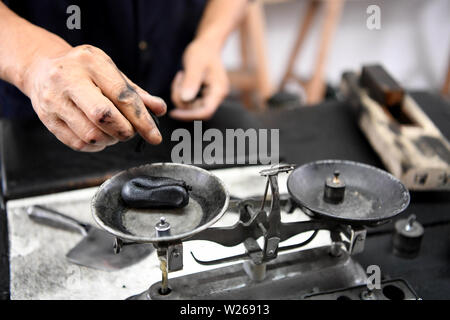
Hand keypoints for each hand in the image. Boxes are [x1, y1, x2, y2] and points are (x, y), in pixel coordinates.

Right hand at [23, 44, 165, 151]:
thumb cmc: (85, 72)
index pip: (122, 96)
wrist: (41, 69)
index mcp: (91, 62)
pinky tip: (99, 135)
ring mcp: (53, 100)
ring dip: (110, 140)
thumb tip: (160, 109)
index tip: (155, 136)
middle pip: (103, 116)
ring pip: (91, 134)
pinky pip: (79, 144)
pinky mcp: (47, 119)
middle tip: (130, 132)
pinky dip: (96, 145)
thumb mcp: (111, 73)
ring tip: (113, 132)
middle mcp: (68, 79)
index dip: (142, 120)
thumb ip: (136, 93)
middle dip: (124, 131)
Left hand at [170, 39, 228, 120]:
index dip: (189, 115)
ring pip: (191, 106)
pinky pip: (190, 100)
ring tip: (181, 76)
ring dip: (180, 95)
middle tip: (177, 81)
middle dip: (182, 100)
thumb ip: (191, 82)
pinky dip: (182, 92)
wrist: (208, 45)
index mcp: (219, 90)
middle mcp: (217, 96)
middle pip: (197, 110)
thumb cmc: (203, 51)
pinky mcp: (204, 95)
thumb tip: (185, 99)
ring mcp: (211, 96)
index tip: (174, 113)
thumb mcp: (195, 64)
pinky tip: (183, 78)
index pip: (206, 111)